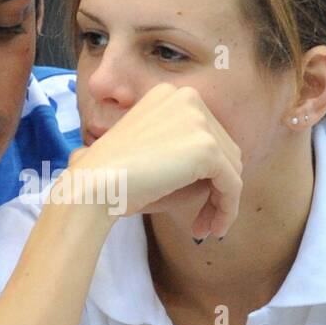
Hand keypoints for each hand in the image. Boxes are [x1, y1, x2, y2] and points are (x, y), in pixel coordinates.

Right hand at [70, 84, 241, 238]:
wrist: (94, 184)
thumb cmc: (116, 178)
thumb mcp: (157, 157)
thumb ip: (190, 157)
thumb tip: (230, 175)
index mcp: (170, 95)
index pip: (207, 134)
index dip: (207, 171)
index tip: (196, 200)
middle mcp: (187, 98)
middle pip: (224, 149)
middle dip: (217, 188)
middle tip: (202, 221)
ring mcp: (199, 120)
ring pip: (232, 168)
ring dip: (222, 202)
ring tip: (205, 228)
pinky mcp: (207, 148)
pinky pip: (232, 184)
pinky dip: (227, 209)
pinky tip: (213, 229)